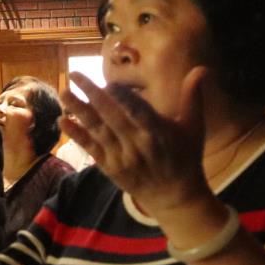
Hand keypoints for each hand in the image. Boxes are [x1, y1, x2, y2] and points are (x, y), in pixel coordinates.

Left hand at [61, 67, 213, 218]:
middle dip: (91, 94)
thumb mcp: (194, 127)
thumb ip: (193, 97)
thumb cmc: (185, 157)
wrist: (175, 197)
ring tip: (64, 93)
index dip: (120, 95)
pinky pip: (91, 149)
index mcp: (157, 132)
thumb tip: (201, 68)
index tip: (108, 81)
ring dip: (78, 111)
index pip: (136, 109)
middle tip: (74, 74)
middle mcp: (137, 145)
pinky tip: (63, 121)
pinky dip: (77, 135)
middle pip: (111, 116)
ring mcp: (121, 158)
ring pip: (97, 131)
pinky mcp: (111, 168)